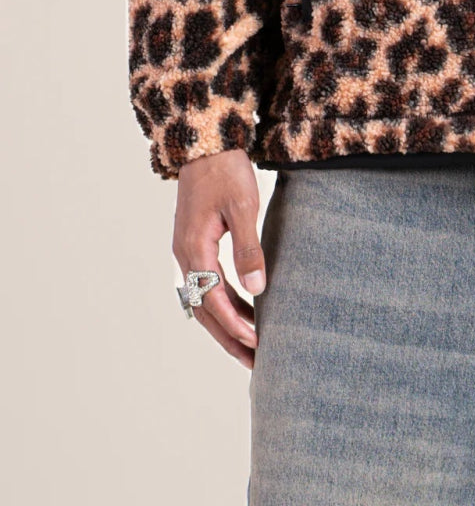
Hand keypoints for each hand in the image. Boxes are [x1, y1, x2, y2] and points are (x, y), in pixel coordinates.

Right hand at [173, 147, 265, 368]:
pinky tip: (243, 311)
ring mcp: (188, 250)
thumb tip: (257, 291)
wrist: (207, 142)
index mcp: (195, 248)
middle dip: (229, 337)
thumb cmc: (226, 171)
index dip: (236, 325)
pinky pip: (207, 283)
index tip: (258, 344)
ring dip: (226, 323)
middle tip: (255, 362)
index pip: (214, 300)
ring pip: (204, 299)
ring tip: (252, 345)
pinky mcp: (195, 243)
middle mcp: (186, 255)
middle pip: (205, 309)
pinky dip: (224, 303)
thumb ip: (249, 249)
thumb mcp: (243, 207)